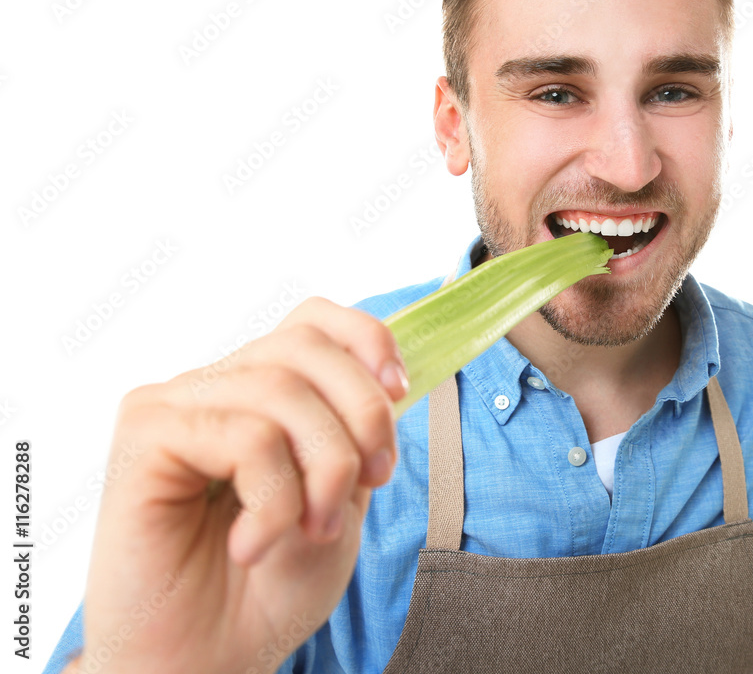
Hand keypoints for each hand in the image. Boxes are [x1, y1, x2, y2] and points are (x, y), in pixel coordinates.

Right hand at [74, 297, 407, 673]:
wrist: (204, 663)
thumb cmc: (269, 587)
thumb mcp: (341, 500)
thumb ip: (355, 436)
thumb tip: (386, 383)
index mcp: (263, 392)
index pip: (314, 320)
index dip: (366, 338)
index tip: (400, 391)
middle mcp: (218, 385)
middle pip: (307, 346)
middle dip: (362, 413)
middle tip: (373, 480)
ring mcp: (177, 404)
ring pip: (282, 390)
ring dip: (323, 468)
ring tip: (313, 530)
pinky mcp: (145, 434)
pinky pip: (245, 436)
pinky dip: (274, 498)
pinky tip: (253, 545)